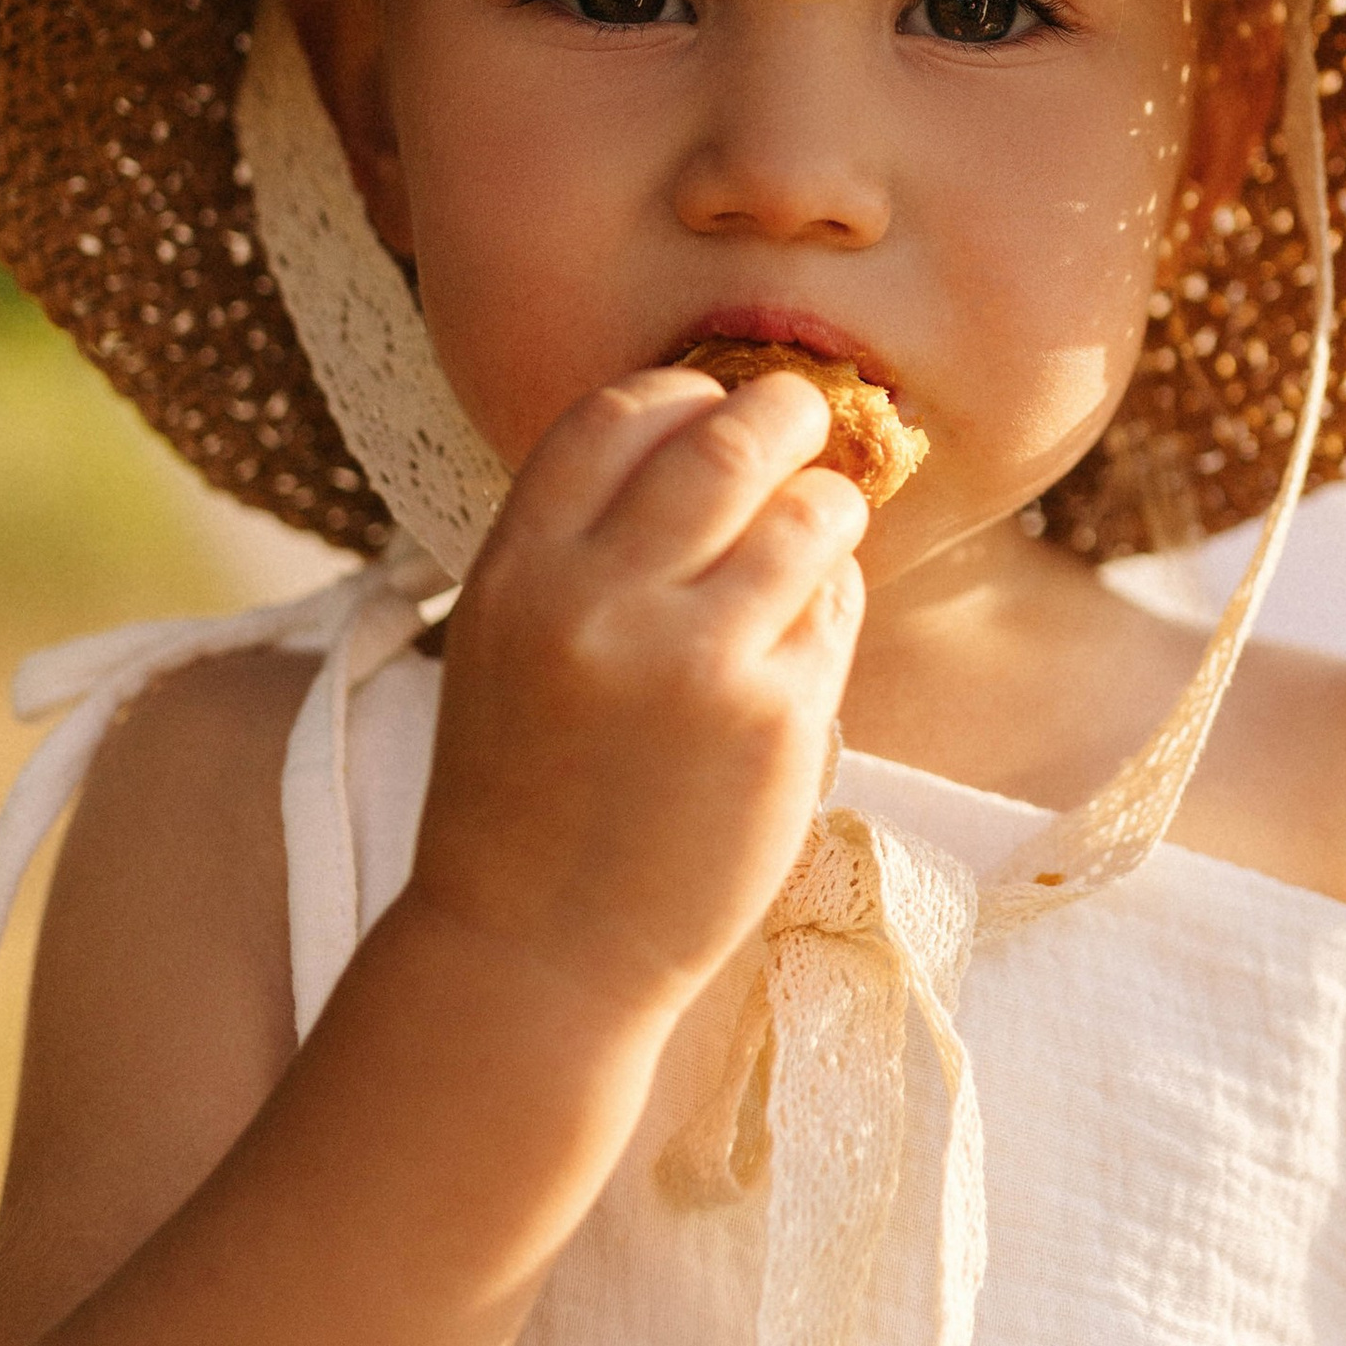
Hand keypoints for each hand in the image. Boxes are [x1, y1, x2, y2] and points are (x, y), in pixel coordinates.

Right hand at [410, 365, 868, 1016]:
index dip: (683, 393)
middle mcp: (601, 602)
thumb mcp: (511, 642)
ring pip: (806, 516)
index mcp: (519, 571)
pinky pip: (834, 612)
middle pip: (727, 440)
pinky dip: (832, 603)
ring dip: (828, 504)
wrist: (536, 952)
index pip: (617, 415)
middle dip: (786, 412)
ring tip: (823, 521)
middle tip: (811, 414)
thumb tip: (705, 436)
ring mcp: (695, 660)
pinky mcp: (776, 720)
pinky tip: (806, 633)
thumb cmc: (527, 794)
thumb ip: (584, 548)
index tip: (715, 401)